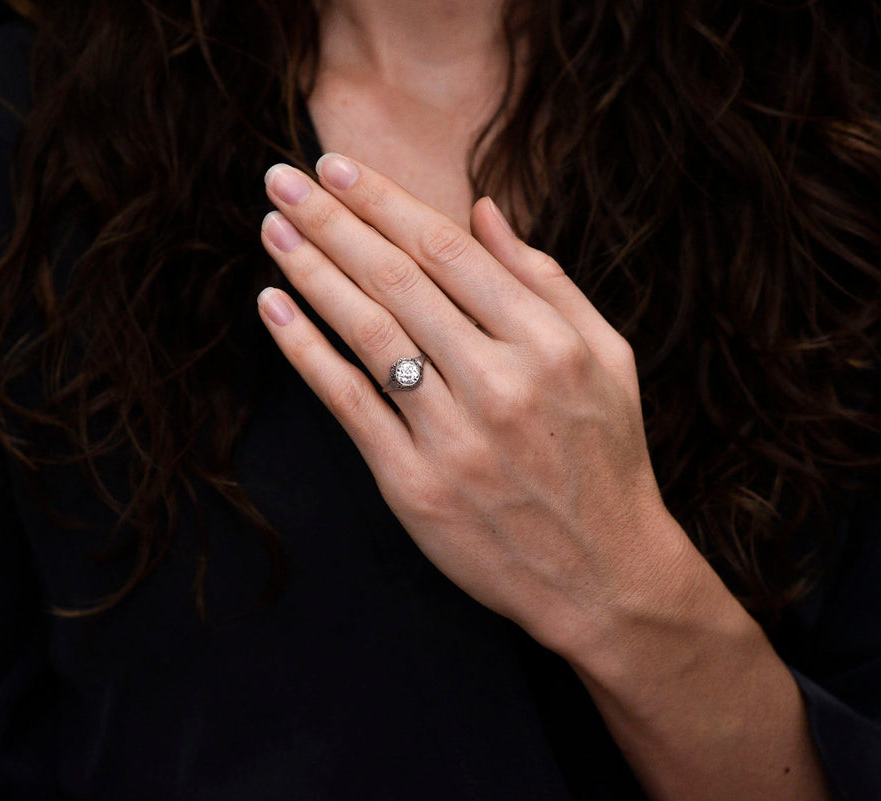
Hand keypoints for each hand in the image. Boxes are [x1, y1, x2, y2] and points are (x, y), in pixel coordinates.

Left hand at [257, 154, 694, 655]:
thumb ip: (547, 282)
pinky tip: (274, 307)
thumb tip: (484, 210)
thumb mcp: (607, 358)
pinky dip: (306, 351)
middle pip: (398, 281)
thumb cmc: (607, 458)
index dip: (384, 202)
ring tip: (273, 230)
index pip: (448, 251)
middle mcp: (501, 382)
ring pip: (368, 333)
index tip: (337, 169)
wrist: (603, 575)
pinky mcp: (416, 485)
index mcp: (550, 342)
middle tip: (281, 180)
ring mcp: (455, 437)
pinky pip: (349, 403)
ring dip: (312, 273)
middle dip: (332, 222)